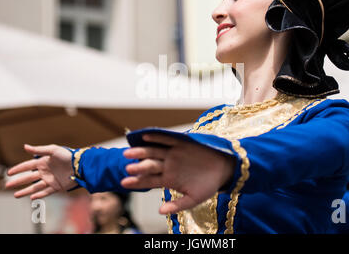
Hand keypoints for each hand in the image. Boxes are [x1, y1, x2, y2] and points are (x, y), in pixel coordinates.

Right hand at [5, 144, 76, 199]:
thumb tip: (25, 146)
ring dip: (25, 191)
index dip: (18, 169)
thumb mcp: (53, 150)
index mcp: (43, 162)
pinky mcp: (57, 186)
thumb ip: (39, 150)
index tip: (9, 172)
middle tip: (7, 185)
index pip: (27, 166)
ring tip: (15, 195)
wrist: (81, 165)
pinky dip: (39, 195)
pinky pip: (46, 192)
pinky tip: (31, 197)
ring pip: (35, 187)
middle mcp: (45, 171)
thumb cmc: (68, 156)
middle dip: (18, 181)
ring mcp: (50, 180)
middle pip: (28, 177)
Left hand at [121, 134, 235, 214]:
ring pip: (155, 151)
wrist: (225, 170)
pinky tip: (146, 136)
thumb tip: (160, 211)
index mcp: (168, 179)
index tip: (124, 183)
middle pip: (149, 165)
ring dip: (142, 151)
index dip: (137, 181)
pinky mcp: (182, 142)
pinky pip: (167, 139)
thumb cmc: (209, 185)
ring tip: (129, 152)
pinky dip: (157, 137)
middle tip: (127, 167)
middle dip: (138, 166)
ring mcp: (174, 153)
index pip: (149, 180)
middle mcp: (168, 165)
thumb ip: (178, 205)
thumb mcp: (194, 199)